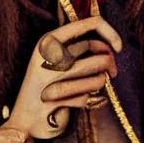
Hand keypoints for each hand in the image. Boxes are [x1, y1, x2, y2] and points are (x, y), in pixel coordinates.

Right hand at [4, 16, 121, 138]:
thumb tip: (111, 47)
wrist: (24, 119)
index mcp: (49, 39)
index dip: (110, 33)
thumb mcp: (55, 58)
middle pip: (96, 50)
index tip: (119, 47)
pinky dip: (89, 100)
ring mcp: (51, 77)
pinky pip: (88, 97)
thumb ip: (78, 46)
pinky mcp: (56, 98)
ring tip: (92, 87)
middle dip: (109, 62)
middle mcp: (49, 54)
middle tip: (111, 71)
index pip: (90, 23)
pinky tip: (78, 102)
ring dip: (99, 83)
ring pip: (97, 75)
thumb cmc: (46, 85)